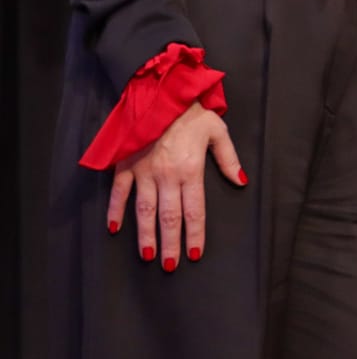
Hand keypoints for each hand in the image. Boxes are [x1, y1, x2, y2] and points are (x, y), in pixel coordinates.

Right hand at [108, 101, 245, 270]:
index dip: (195, 235)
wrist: (159, 92)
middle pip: (170, 217)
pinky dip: (115, 211)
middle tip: (169, 266)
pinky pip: (118, 193)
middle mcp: (167, 176)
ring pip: (144, 211)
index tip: (195, 255)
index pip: (195, 211)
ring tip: (147, 256)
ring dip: (146, 235)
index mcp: (191, 170)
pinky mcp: (125, 166)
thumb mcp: (218, 131)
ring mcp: (143, 172)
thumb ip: (228, 159)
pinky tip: (114, 229)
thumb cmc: (192, 113)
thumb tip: (241, 182)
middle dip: (170, 244)